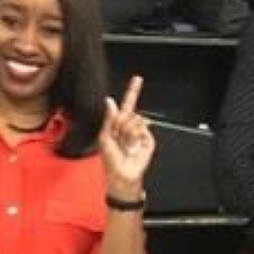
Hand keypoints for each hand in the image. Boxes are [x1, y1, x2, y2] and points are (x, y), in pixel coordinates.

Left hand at [100, 76, 154, 195]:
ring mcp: (140, 133)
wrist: (122, 174)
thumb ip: (109, 118)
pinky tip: (134, 146)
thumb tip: (110, 101)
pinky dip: (137, 136)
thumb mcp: (105, 137)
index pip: (126, 105)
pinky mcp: (148, 140)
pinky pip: (143, 129)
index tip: (138, 79)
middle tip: (118, 135)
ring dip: (128, 131)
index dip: (132, 92)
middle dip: (122, 122)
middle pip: (129, 112)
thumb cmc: (110, 159)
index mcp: (119, 125)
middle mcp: (130, 127)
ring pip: (136, 120)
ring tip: (126, 144)